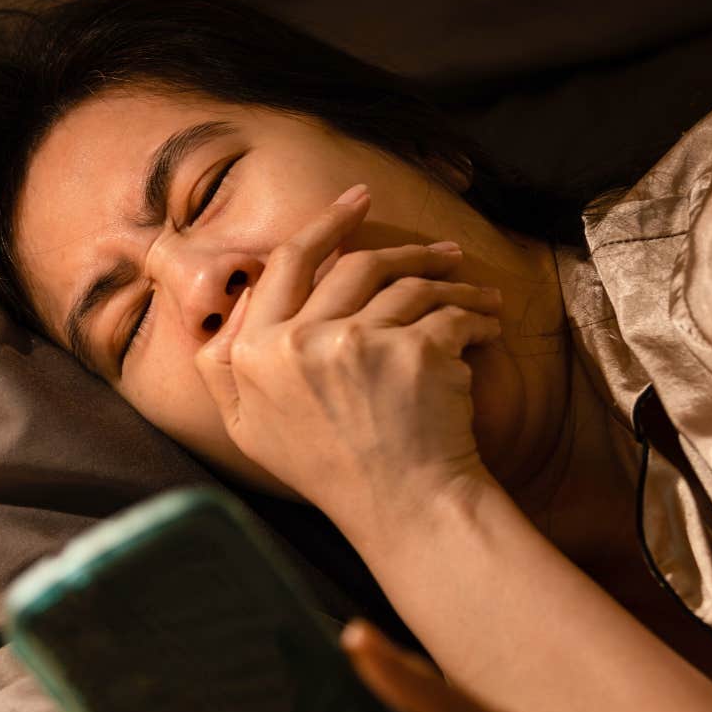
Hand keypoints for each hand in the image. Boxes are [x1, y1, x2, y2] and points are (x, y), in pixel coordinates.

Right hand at [194, 185, 501, 539]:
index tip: (355, 203)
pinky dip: (476, 315)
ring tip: (473, 293)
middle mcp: (297, 342)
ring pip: (409, 283)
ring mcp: (357, 344)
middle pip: (354, 264)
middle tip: (439, 249)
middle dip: (404, 248)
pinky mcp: (414, 352)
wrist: (402, 509)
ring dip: (449, 281)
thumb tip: (233, 302)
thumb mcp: (248, 427)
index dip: (323, 225)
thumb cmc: (329, 471)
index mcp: (252, 354)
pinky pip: (451, 312)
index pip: (285, 265)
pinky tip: (487, 327)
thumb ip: (224, 365)